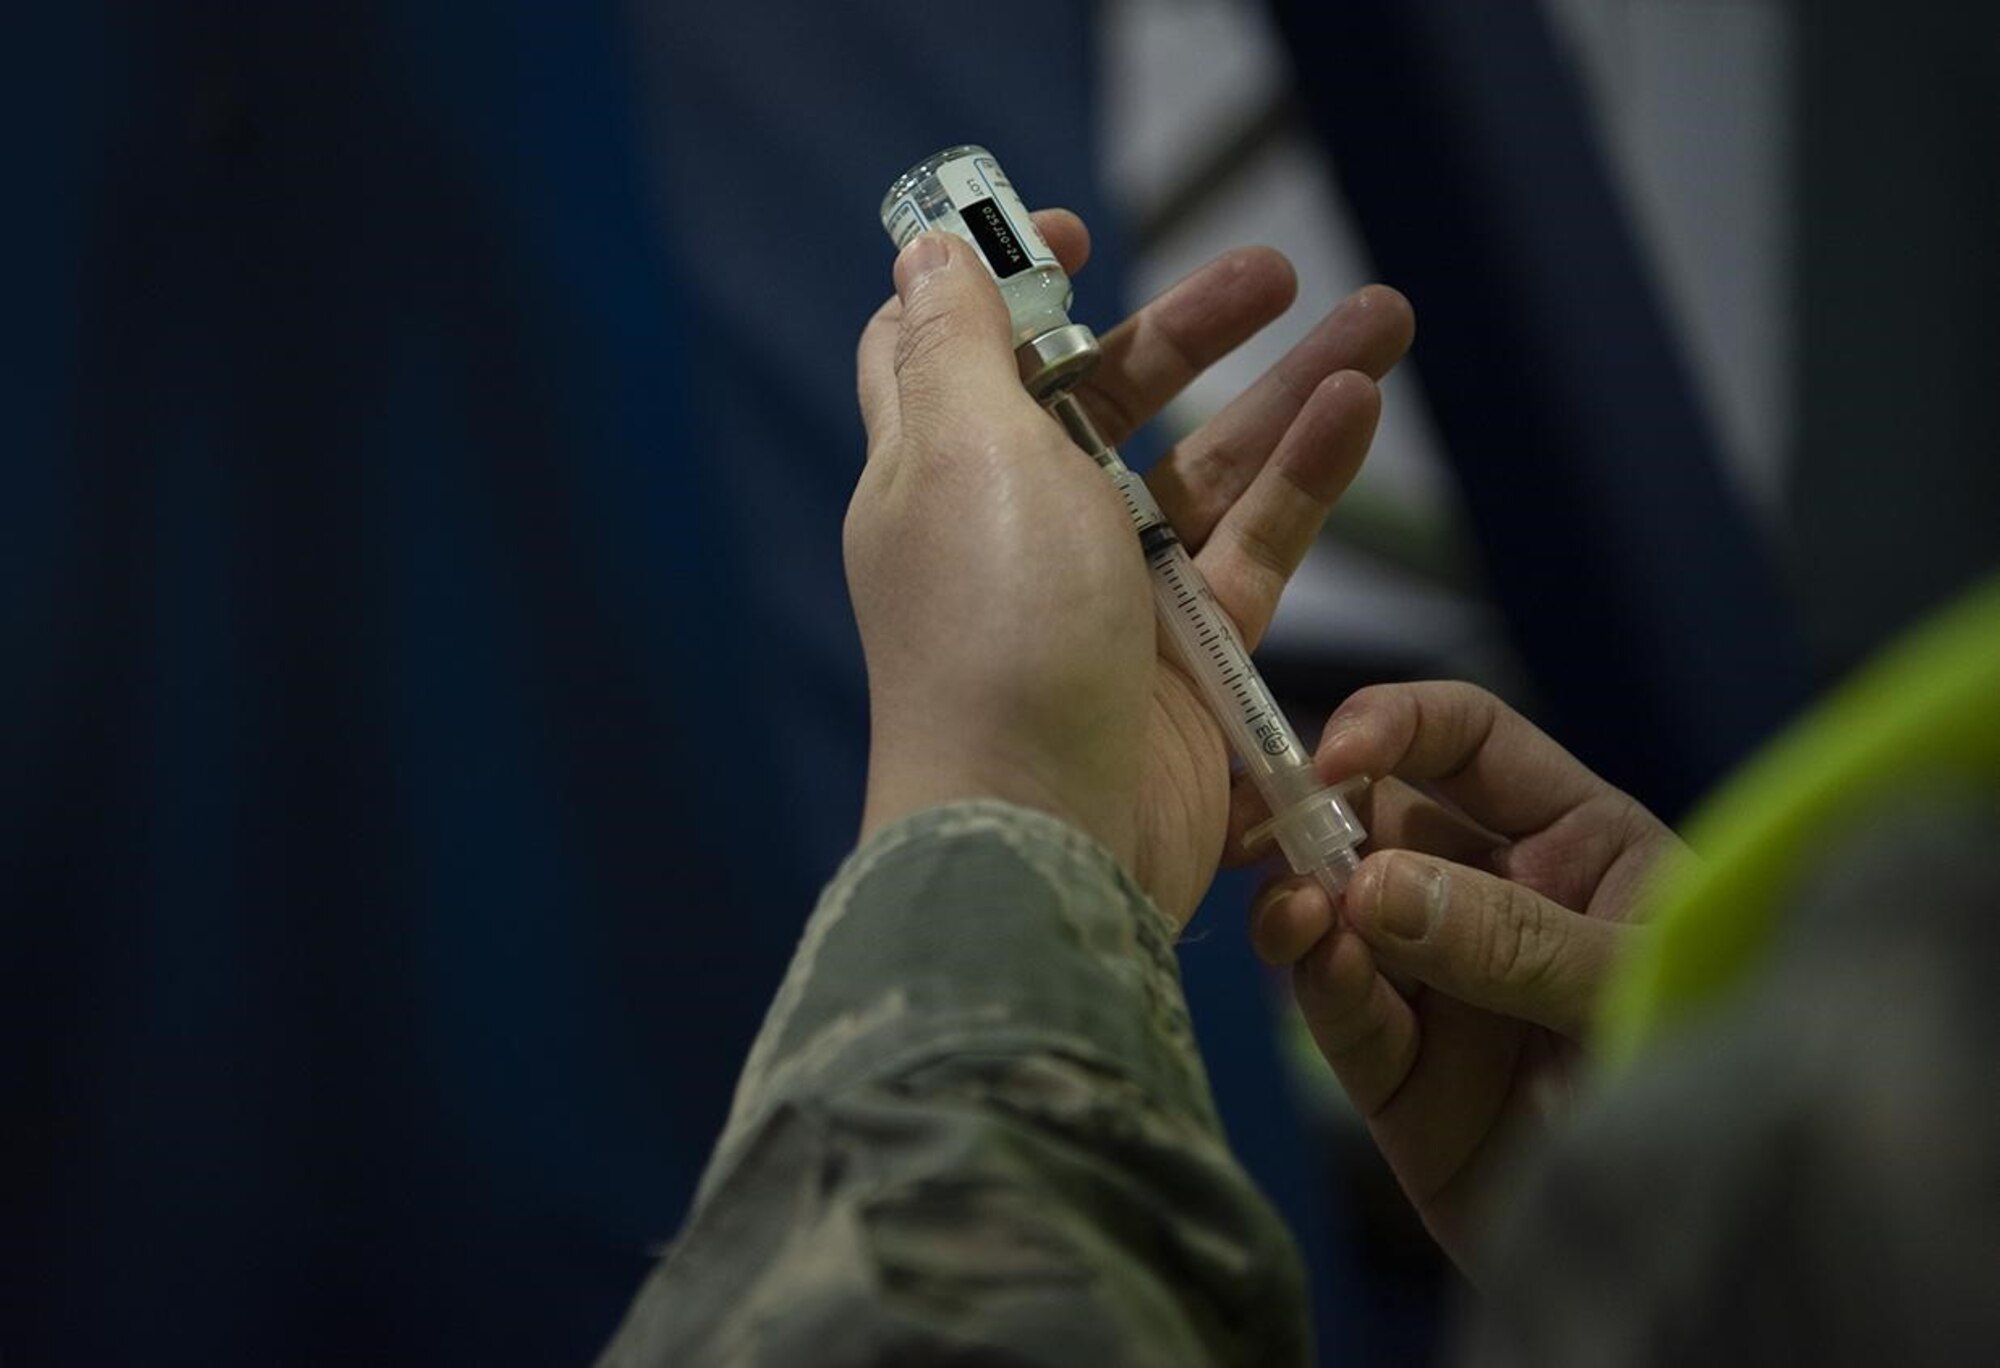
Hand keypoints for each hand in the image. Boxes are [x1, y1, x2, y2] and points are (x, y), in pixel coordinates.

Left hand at [850, 214, 1412, 927]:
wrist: (1046, 836)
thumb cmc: (991, 635)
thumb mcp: (957, 455)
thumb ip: (953, 346)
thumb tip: (928, 253)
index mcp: (935, 474)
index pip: (955, 355)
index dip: (1008, 286)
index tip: (1079, 236)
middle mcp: (1015, 529)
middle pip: (1102, 402)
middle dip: (1188, 330)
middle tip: (1275, 270)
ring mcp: (1105, 597)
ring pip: (1202, 471)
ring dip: (1286, 392)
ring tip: (1384, 316)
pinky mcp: (1186, 658)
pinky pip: (1254, 546)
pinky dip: (1305, 479)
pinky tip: (1358, 407)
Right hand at [1238, 682, 1688, 1266]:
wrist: (1716, 1256)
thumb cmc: (1719, 1080)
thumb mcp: (1636, 987)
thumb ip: (1512, 937)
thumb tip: (1372, 885)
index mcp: (1576, 844)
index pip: (1468, 742)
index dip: (1397, 726)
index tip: (1332, 755)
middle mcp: (1496, 902)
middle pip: (1378, 820)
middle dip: (1313, 813)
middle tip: (1263, 825)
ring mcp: (1443, 990)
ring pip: (1340, 917)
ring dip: (1302, 900)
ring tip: (1296, 913)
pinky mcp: (1405, 1081)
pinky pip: (1346, 1014)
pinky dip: (1321, 984)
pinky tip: (1319, 961)